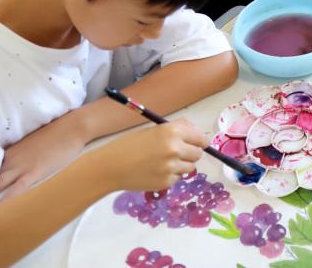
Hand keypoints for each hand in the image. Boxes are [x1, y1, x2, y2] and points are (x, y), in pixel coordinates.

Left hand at [0, 112, 90, 199]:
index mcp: (8, 152)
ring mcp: (20, 167)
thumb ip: (17, 152)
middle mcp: (9, 159)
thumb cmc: (54, 133)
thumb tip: (8, 161)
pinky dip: (6, 202)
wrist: (71, 127)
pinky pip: (16, 191)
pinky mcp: (34, 173)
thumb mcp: (30, 141)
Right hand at [90, 121, 206, 193]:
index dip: (199, 141)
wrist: (111, 167)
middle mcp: (175, 148)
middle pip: (198, 154)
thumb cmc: (130, 145)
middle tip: (178, 154)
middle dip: (191, 153)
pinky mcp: (166, 182)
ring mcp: (171, 167)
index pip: (200, 138)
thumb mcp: (154, 130)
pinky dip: (170, 176)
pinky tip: (155, 172)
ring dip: (181, 165)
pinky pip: (177, 178)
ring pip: (189, 167)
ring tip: (163, 163)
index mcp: (172, 131)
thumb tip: (197, 133)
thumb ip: (177, 129)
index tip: (197, 144)